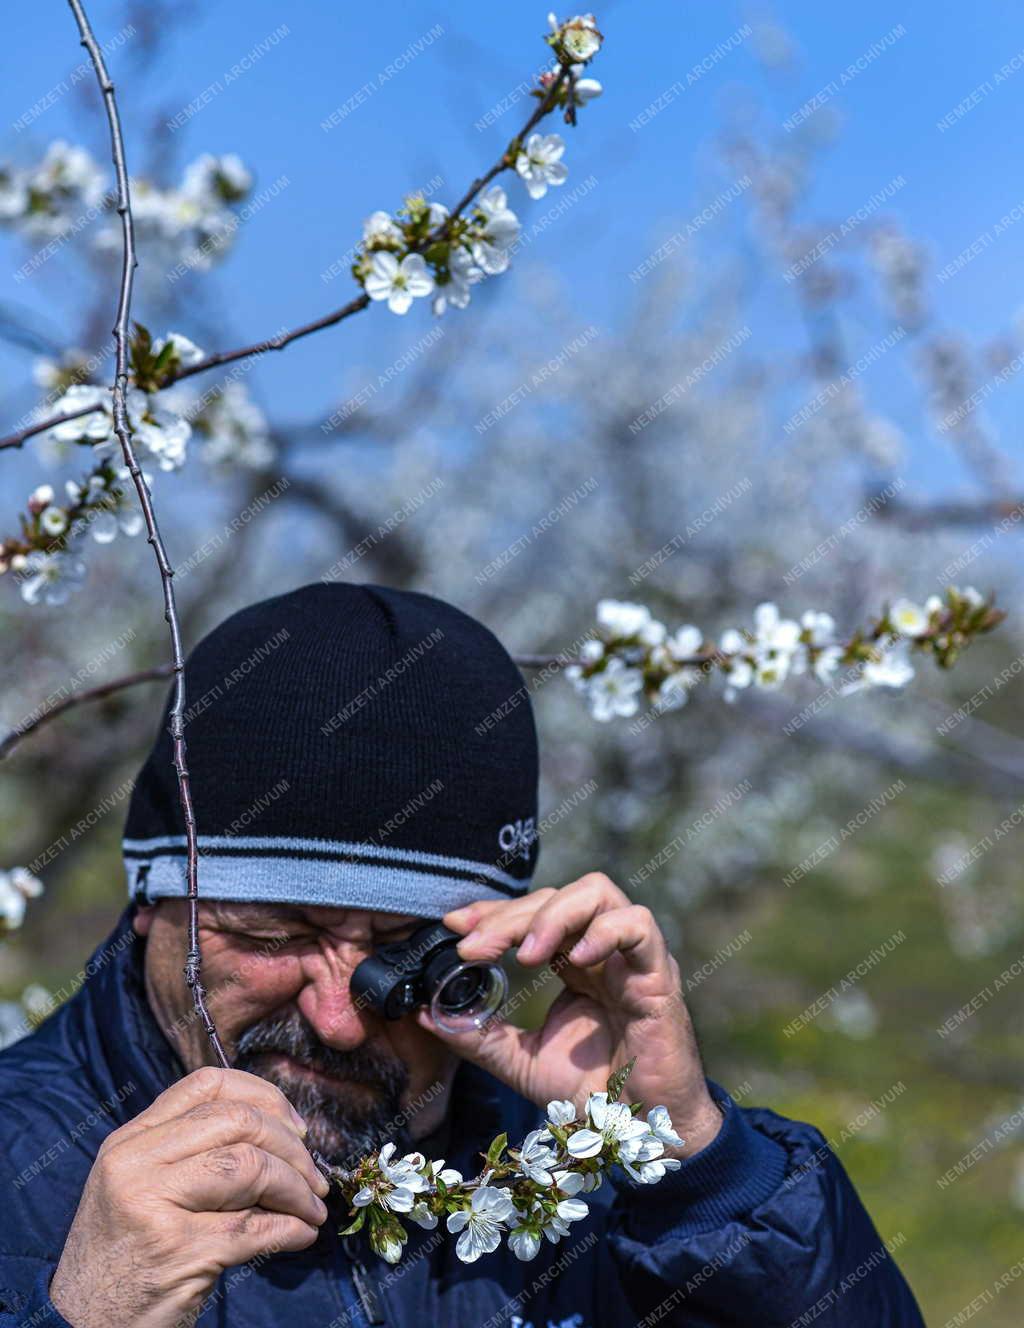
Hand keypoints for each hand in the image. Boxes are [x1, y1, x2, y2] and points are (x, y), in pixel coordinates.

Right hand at [50, 1067, 329, 1327]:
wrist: (78, 1325)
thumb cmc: (125, 1254)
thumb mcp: (141, 1187)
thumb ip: (192, 1152)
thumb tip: (282, 1133)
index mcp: (130, 1139)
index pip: (206, 1084)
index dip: (264, 1096)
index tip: (295, 1126)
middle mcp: (135, 1163)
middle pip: (237, 1122)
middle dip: (291, 1147)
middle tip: (313, 1176)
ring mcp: (151, 1206)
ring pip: (250, 1168)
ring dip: (296, 1188)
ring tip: (312, 1208)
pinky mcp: (175, 1253)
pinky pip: (253, 1229)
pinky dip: (290, 1229)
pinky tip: (302, 1235)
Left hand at [415, 872, 723, 1157]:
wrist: (641, 1134)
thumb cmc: (592, 1095)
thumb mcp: (523, 1062)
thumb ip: (480, 1035)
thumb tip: (426, 1014)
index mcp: (573, 962)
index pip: (533, 912)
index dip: (494, 911)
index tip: (455, 926)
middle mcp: (602, 950)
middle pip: (557, 896)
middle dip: (510, 915)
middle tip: (474, 946)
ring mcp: (632, 957)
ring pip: (597, 893)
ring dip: (552, 915)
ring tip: (526, 954)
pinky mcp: (659, 975)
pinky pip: (638, 926)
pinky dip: (604, 932)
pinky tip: (576, 960)